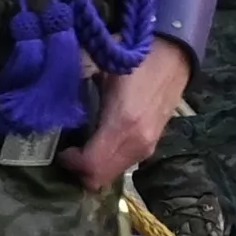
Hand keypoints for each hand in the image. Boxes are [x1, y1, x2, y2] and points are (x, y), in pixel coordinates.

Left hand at [68, 39, 191, 190]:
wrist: (174, 56)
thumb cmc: (135, 59)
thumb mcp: (100, 73)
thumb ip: (80, 98)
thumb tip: (60, 115)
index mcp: (122, 124)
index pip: (90, 165)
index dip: (70, 162)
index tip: (61, 148)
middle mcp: (137, 143)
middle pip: (99, 179)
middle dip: (79, 170)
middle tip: (69, 151)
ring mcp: (147, 148)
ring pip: (111, 176)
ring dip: (93, 167)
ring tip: (83, 145)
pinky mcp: (152, 146)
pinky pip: (123, 165)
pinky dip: (107, 161)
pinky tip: (101, 141)